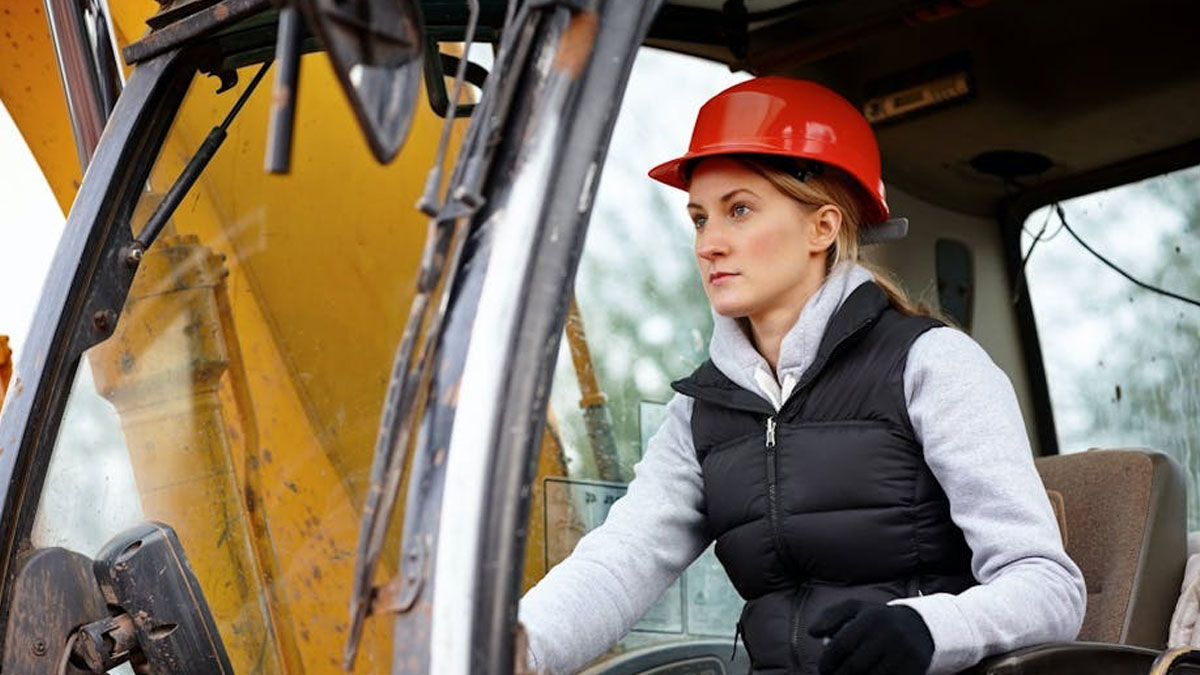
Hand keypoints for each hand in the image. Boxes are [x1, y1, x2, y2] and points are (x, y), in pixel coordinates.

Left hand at [808, 600, 933, 674]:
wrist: (919, 627)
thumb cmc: (876, 620)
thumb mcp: (854, 609)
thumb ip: (830, 616)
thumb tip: (812, 632)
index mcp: (872, 618)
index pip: (842, 644)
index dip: (828, 661)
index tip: (823, 669)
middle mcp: (890, 634)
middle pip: (855, 666)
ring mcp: (904, 653)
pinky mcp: (915, 668)